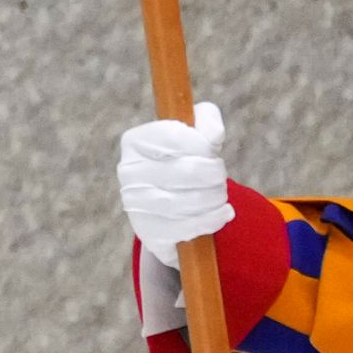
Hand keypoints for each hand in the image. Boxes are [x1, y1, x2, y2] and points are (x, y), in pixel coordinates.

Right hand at [117, 100, 233, 258]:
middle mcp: (129, 172)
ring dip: (215, 197)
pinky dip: (212, 220)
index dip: (203, 144)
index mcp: (135, 141)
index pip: (174, 136)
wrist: (165, 205)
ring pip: (187, 201)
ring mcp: (135, 204)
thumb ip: (206, 120)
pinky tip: (224, 213)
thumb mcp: (194, 132)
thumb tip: (214, 134)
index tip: (213, 150)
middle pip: (186, 171)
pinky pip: (186, 227)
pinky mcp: (148, 232)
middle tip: (220, 177)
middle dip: (215, 174)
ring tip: (220, 194)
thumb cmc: (182, 160)